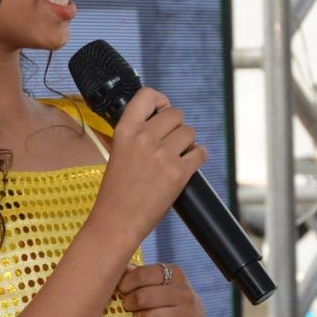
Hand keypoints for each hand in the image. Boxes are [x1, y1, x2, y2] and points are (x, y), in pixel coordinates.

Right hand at [94, 87, 205, 243]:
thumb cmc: (117, 189)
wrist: (117, 221)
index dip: (160, 100)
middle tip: (170, 141)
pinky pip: (200, 153)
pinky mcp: (178, 173)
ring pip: (189, 132)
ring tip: (176, 155)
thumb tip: (161, 118)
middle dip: (176, 126)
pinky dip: (197, 157)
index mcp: (125, 130)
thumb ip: (136, 133)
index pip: (147, 95)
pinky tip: (187, 164)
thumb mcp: (118, 151)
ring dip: (187, 142)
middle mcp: (144, 138)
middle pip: (175, 114)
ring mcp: (162, 155)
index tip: (162, 110)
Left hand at [118, 262, 206, 316]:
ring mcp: (188, 315)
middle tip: (128, 306)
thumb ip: (137, 274)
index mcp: (175, 273)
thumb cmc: (165, 300)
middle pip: (143, 297)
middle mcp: (184, 292)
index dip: (126, 283)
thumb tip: (116, 269)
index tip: (122, 290)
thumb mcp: (156, 283)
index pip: (142, 274)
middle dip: (129, 304)